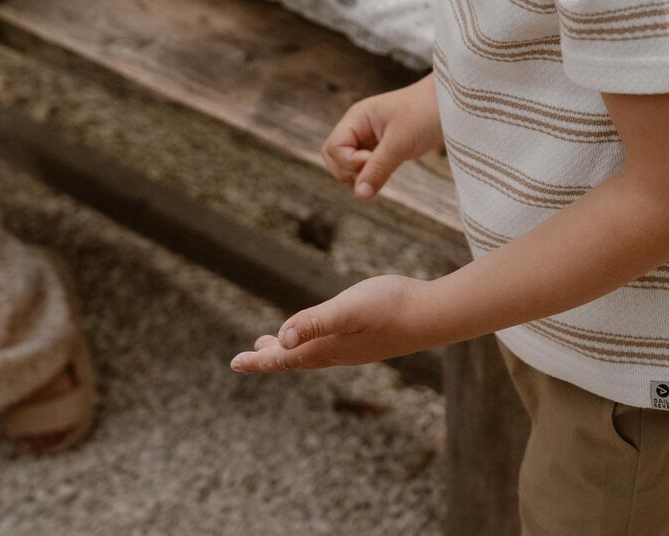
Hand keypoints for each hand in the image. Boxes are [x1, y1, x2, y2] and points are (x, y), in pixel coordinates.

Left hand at [229, 275, 435, 372]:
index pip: (285, 359)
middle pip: (296, 359)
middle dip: (271, 358)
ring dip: (291, 351)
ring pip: (313, 353)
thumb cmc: (392, 307)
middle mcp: (338, 352)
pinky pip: (331, 347)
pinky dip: (313, 343)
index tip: (235, 363)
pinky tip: (321, 335)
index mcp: (327, 347)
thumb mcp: (349, 308)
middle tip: (248, 357)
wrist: (433, 315)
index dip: (259, 361)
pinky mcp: (369, 339)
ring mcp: (355, 348)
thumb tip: (281, 339)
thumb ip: (315, 322)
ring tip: (276, 345)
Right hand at [322, 75, 441, 198]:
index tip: (374, 159)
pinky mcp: (383, 146)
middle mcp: (359, 127)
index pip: (333, 148)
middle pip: (334, 158)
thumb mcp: (400, 143)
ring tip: (383, 172)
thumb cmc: (426, 114)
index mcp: (357, 118)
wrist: (453, 105)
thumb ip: (377, 169)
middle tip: (376, 171)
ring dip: (360, 176)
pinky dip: (372, 174)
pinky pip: (366, 166)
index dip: (349, 162)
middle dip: (349, 172)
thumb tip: (360, 195)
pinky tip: (387, 173)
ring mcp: (370, 137)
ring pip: (348, 165)